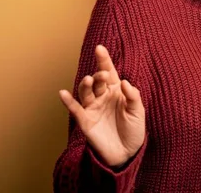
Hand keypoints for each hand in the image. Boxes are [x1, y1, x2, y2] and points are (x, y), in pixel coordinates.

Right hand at [59, 45, 145, 167]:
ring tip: (88, 79)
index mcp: (116, 90)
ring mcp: (93, 108)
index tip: (99, 48)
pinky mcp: (85, 121)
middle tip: (103, 75)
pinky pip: (75, 109)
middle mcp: (102, 96)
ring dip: (85, 84)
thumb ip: (133, 96)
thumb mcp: (138, 112)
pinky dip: (68, 101)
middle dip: (98, 75)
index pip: (109, 71)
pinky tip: (63, 93)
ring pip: (85, 91)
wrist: (127, 153)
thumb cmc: (134, 130)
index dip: (104, 60)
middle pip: (97, 80)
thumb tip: (124, 81)